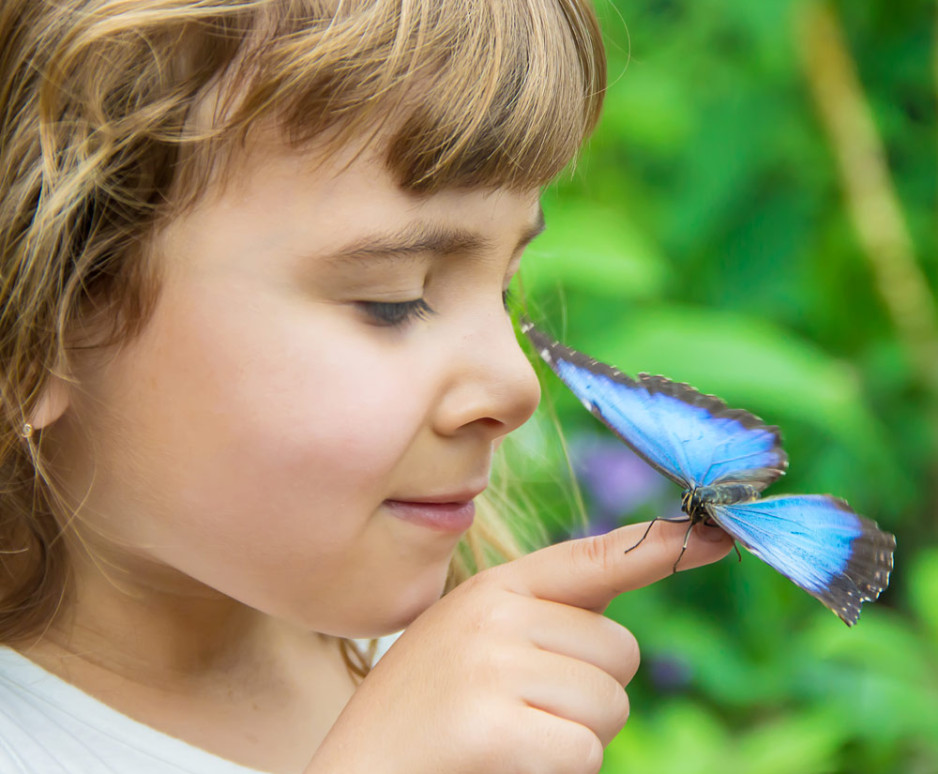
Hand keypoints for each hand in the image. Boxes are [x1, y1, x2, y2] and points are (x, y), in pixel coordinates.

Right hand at [306, 521, 732, 773]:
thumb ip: (542, 619)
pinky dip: (556, 772)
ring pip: (608, 706)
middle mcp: (496, 613)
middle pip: (619, 652)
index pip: (593, 559)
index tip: (714, 536)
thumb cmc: (425, 713)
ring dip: (575, 739)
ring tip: (509, 738)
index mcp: (495, 589)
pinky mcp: (493, 723)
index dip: (660, 548)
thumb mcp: (475, 643)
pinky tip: (504, 763)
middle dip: (591, 695)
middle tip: (524, 712)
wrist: (355, 769)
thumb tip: (614, 618)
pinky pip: (583, 752)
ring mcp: (492, 664)